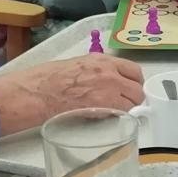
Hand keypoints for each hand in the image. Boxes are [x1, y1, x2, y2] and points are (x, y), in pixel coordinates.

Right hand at [0, 52, 143, 133]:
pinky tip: (104, 115)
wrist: (40, 92)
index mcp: (102, 60)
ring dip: (127, 108)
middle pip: (138, 88)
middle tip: (126, 103)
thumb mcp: (79, 64)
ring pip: (133, 102)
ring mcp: (109, 90)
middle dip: (134, 97)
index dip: (135, 81)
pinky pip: (121, 113)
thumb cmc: (50, 79)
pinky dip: (117, 116)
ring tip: (113, 110)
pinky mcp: (104, 106)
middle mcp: (109, 73)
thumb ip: (98, 70)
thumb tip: (109, 79)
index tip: (132, 87)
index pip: (134, 70)